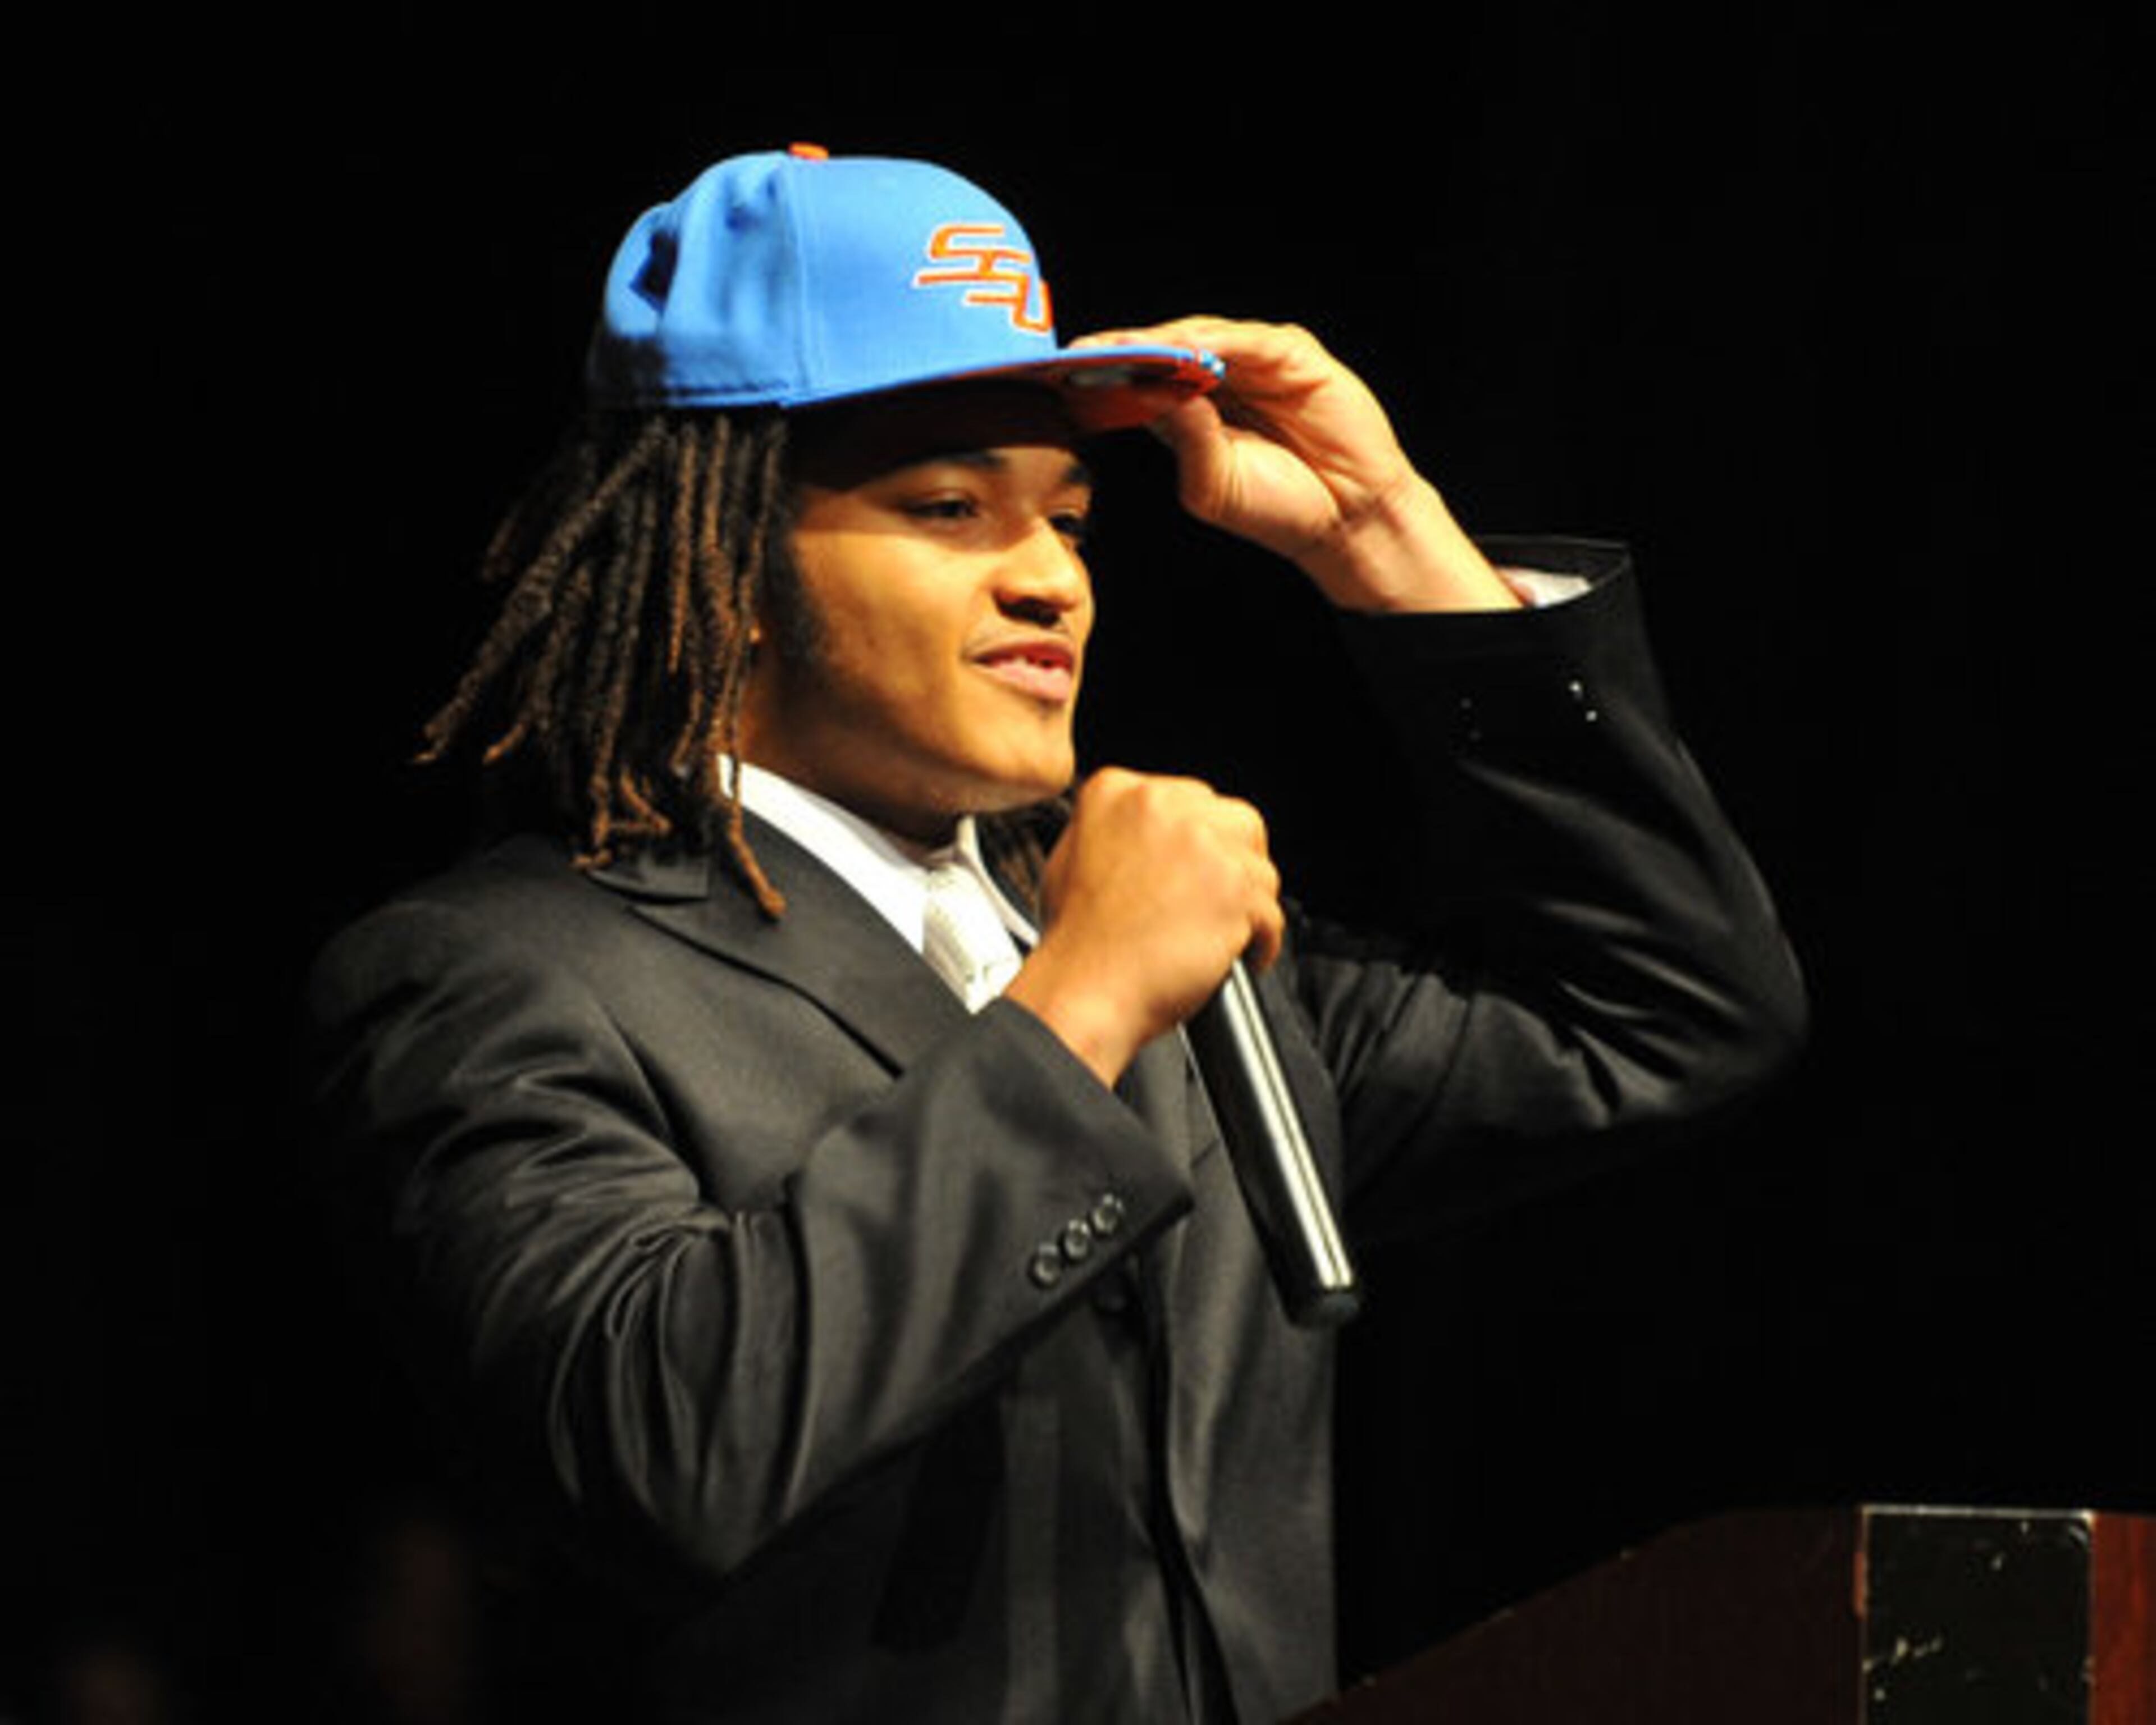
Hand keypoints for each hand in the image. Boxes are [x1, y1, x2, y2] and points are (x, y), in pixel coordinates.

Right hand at [1003, 768, 1282, 1084]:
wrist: (1084, 991)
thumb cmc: (1075, 943)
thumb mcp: (1070, 860)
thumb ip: (1115, 831)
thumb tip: (1153, 837)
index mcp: (1117, 793)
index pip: (1190, 799)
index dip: (1201, 840)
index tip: (1198, 869)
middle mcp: (1160, 807)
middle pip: (1233, 822)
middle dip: (1232, 863)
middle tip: (1216, 901)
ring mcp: (1201, 844)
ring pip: (1259, 866)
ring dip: (1248, 902)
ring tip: (1224, 933)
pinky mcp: (1234, 887)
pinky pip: (1271, 913)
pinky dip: (1260, 942)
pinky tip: (1236, 957)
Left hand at [1076, 317, 1519, 612]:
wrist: (1345, 519)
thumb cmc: (1278, 508)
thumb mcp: (1211, 483)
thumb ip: (1185, 440)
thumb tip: (1158, 393)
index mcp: (1192, 411)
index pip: (1141, 378)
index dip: (1106, 371)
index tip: (1061, 371)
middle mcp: (1221, 379)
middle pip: (1163, 349)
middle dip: (1122, 347)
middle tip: (1079, 347)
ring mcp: (1258, 362)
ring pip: (1200, 337)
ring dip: (1160, 340)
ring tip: (1122, 346)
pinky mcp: (1293, 355)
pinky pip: (1246, 339)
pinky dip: (1213, 341)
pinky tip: (1183, 350)